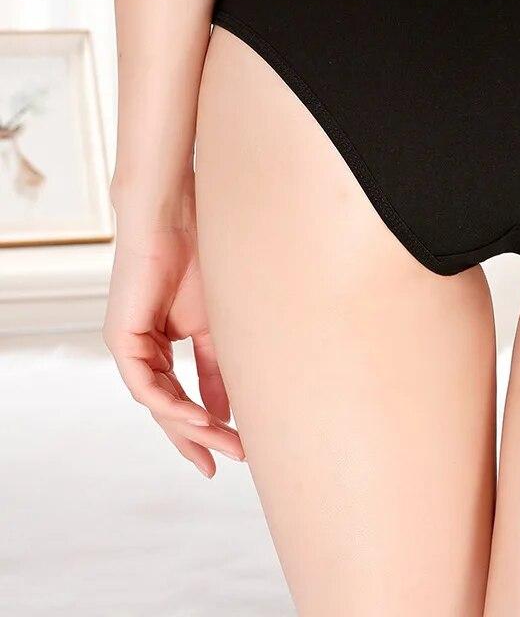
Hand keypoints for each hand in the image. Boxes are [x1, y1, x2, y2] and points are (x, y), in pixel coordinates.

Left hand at [103, 184, 243, 477]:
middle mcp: (143, 352)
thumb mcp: (216, 325)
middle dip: (199, 438)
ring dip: (190, 427)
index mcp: (163, 347)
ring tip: (222, 443)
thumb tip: (228, 408)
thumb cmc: (199, 259)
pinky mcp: (122, 340)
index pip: (184, 398)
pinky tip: (199, 418)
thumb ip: (217, 366)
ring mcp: (130, 347)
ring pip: (157, 403)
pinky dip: (172, 404)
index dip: (208, 426)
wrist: (175, 219)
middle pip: (170, 409)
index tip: (235, 449)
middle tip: (226, 463)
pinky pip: (145, 385)